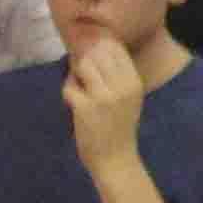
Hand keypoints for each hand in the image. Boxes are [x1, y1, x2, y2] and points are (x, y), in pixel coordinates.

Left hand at [62, 37, 146, 171]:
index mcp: (134, 82)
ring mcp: (104, 96)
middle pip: (95, 52)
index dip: (98, 42)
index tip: (89, 49)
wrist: (116, 160)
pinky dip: (68, 92)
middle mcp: (122, 86)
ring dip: (75, 75)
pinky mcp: (85, 107)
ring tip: (80, 89)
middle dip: (83, 58)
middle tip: (82, 75)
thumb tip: (91, 42)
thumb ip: (114, 72)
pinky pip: (69, 86)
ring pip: (81, 64)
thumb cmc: (118, 125)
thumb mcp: (126, 96)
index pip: (115, 47)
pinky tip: (75, 104)